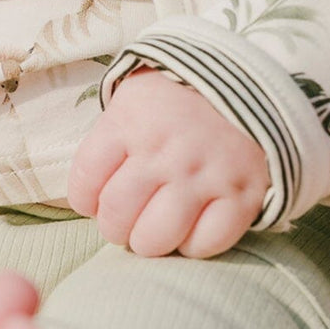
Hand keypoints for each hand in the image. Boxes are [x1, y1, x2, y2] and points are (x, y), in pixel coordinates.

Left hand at [66, 67, 270, 257]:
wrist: (246, 81)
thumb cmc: (176, 95)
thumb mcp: (133, 97)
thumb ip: (110, 137)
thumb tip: (90, 187)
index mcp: (128, 123)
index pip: (85, 182)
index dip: (83, 201)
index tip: (92, 202)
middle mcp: (162, 152)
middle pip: (117, 215)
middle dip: (113, 227)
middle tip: (123, 223)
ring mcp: (202, 176)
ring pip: (156, 238)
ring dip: (147, 243)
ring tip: (150, 232)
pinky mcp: (241, 196)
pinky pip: (206, 244)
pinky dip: (192, 247)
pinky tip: (188, 230)